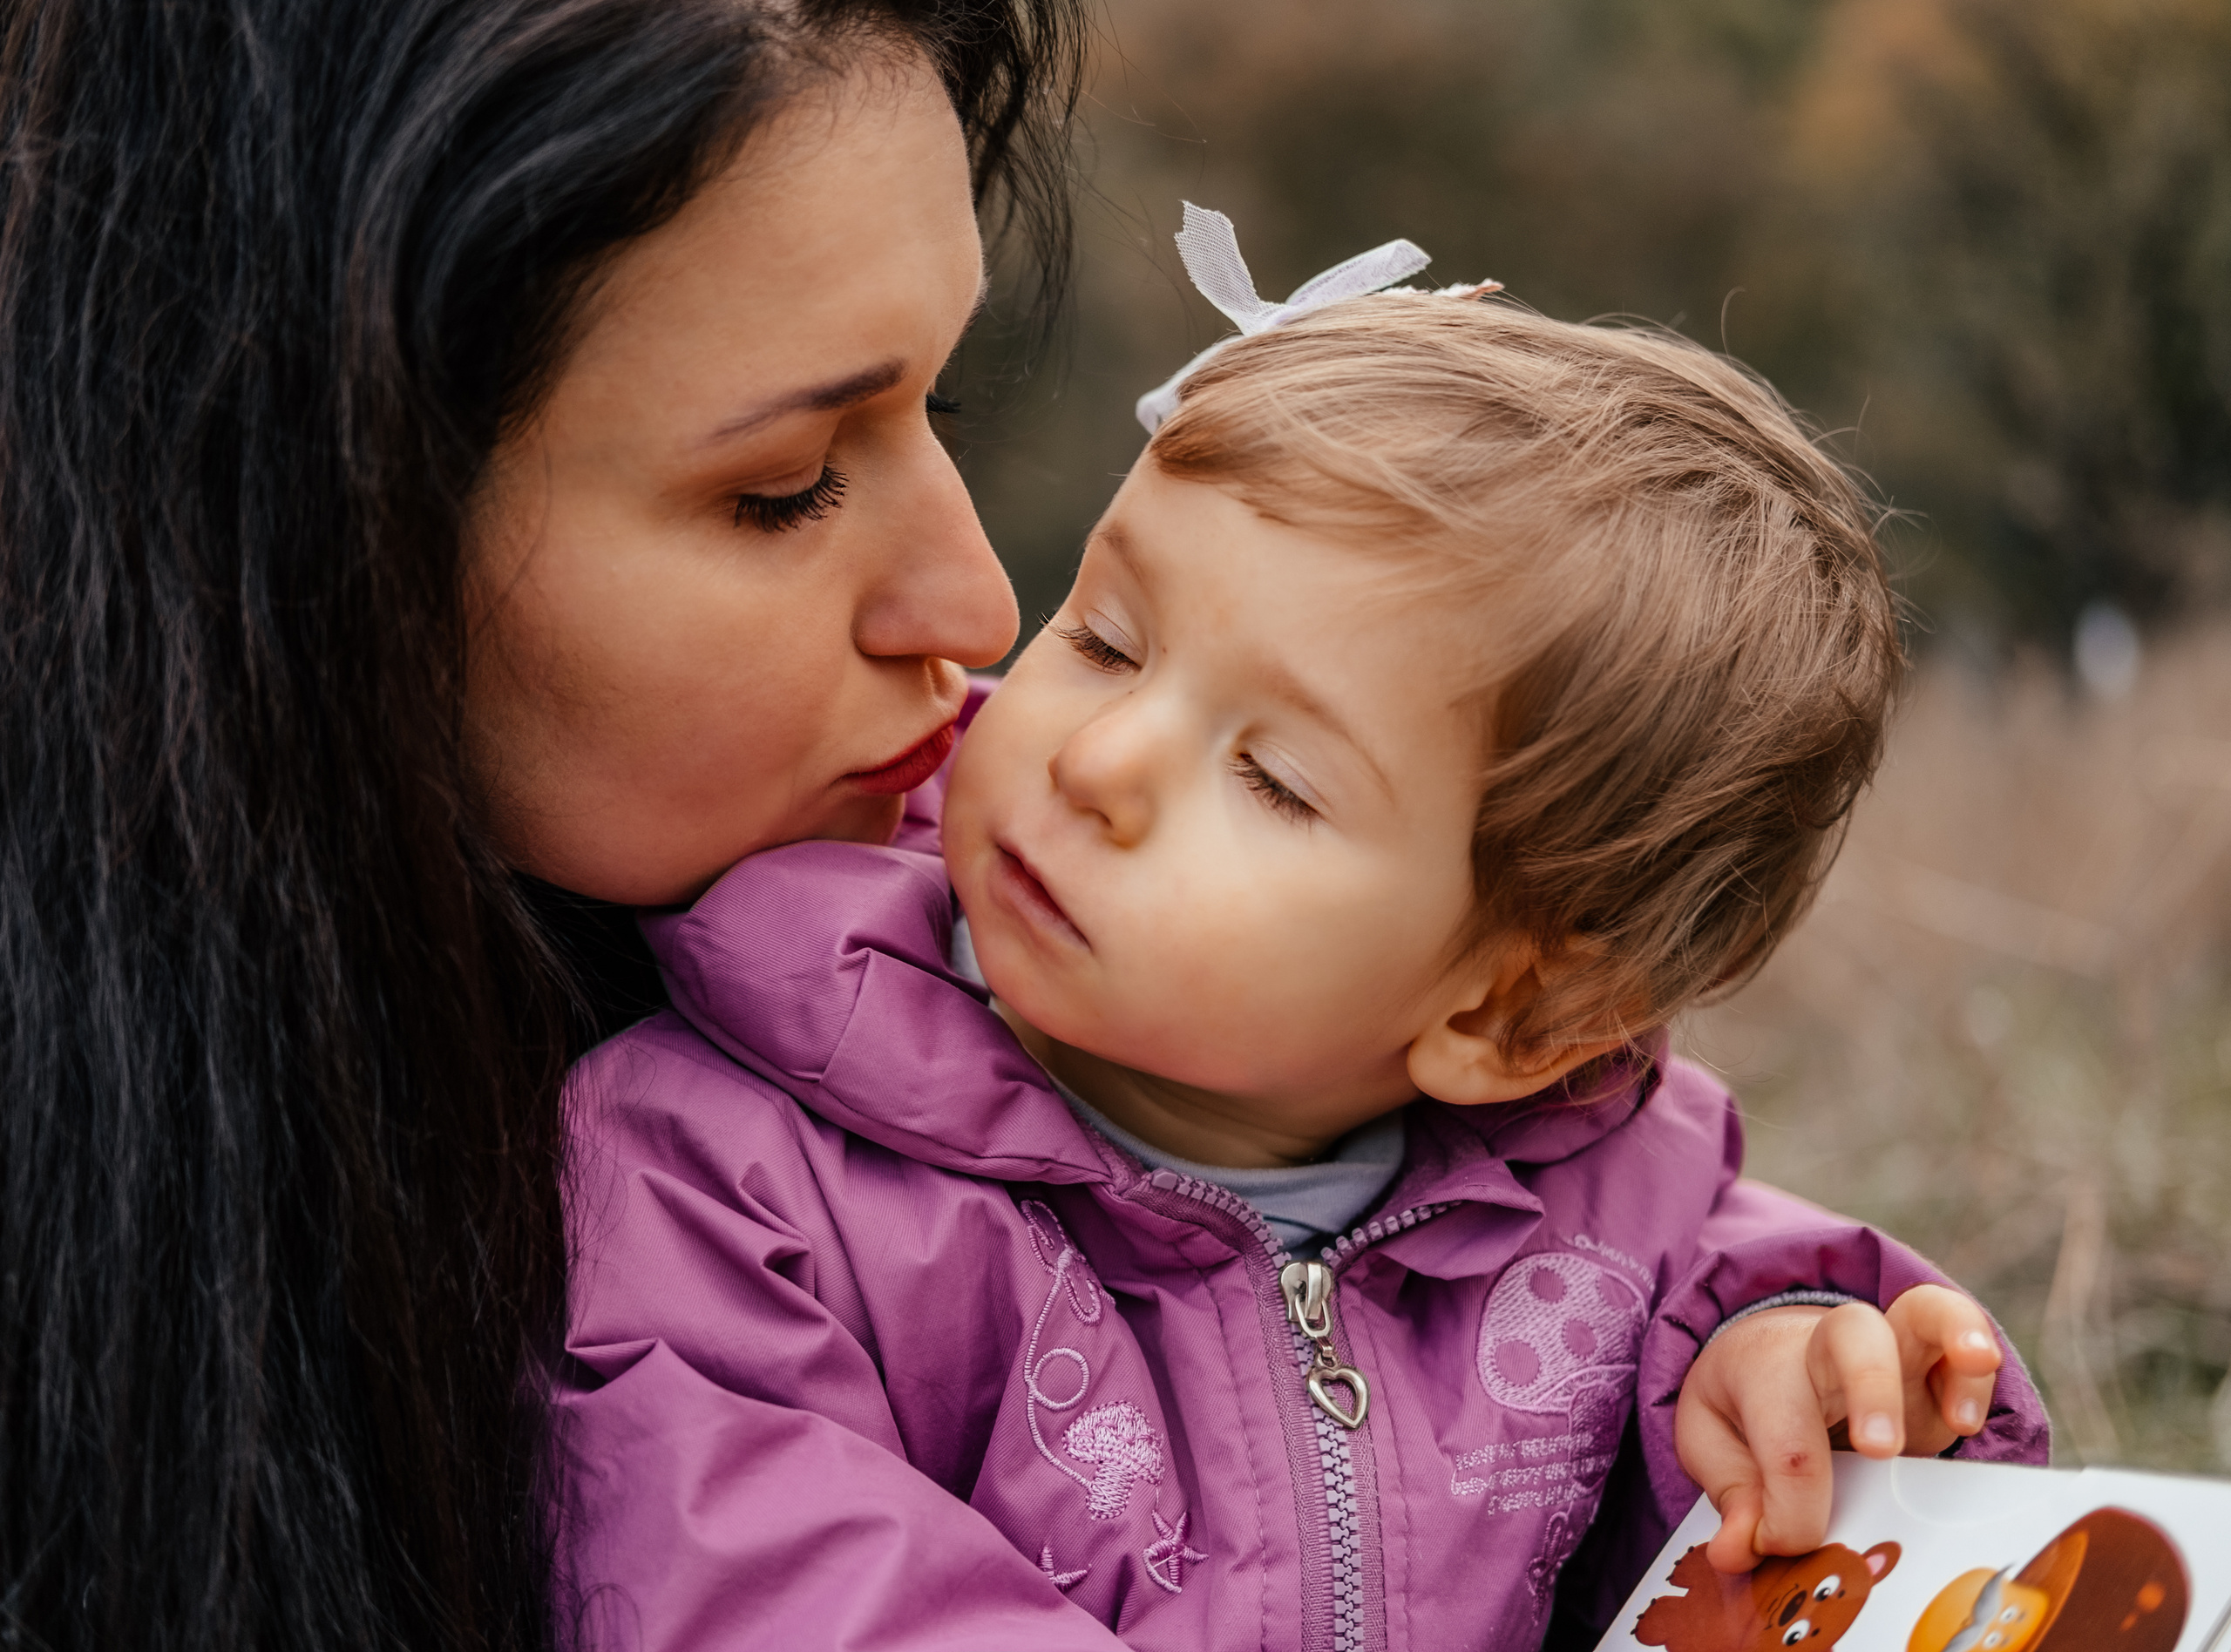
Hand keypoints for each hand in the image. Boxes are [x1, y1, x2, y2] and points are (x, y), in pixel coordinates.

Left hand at [1674, 1285, 2001, 1572]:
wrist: (1766, 1350)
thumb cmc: (1743, 1403)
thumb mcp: (1711, 1443)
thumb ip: (1730, 1494)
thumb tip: (1737, 1551)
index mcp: (1766, 1366)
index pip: (1786, 1440)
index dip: (1792, 1510)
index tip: (1784, 1546)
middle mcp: (1830, 1346)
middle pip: (1854, 1333)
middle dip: (1870, 1390)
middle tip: (1878, 1449)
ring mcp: (1891, 1352)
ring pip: (1926, 1312)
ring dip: (1952, 1346)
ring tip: (1964, 1414)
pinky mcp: (1934, 1372)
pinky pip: (1967, 1355)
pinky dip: (1977, 1382)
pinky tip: (1966, 1424)